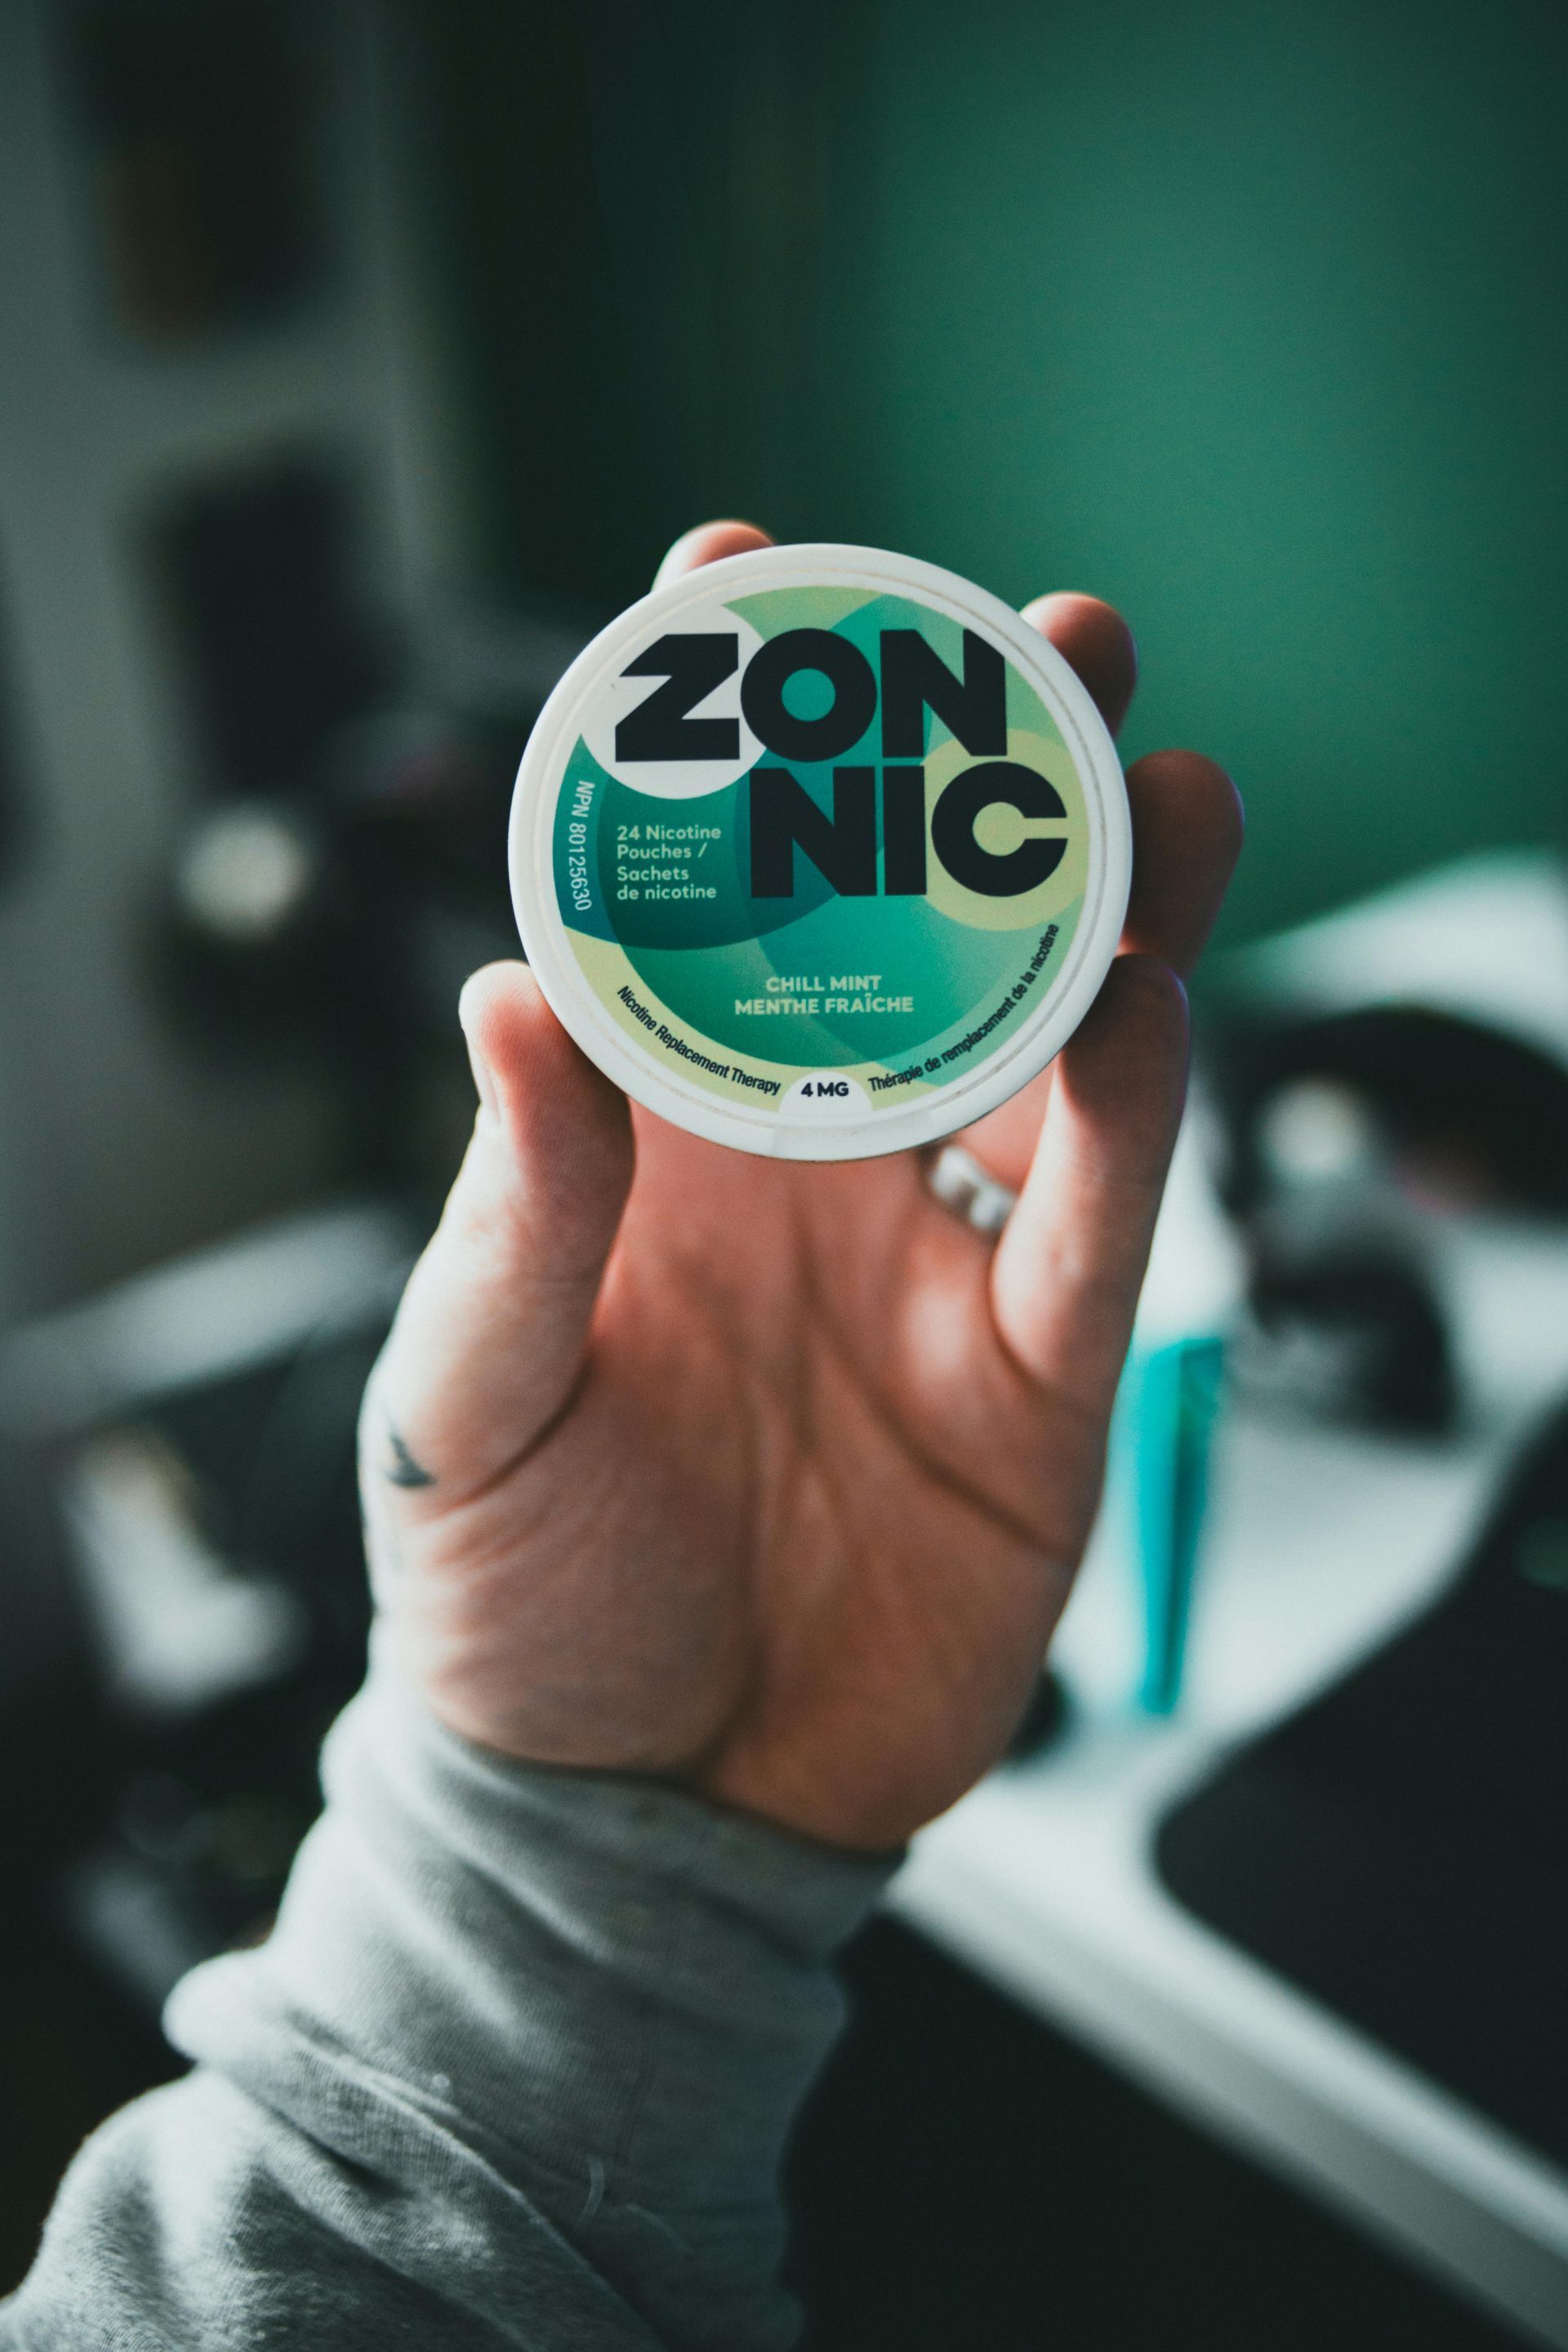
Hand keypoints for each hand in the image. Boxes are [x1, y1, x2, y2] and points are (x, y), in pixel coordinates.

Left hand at [360, 521, 1242, 1850]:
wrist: (643, 1811)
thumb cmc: (520, 1606)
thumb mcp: (462, 1410)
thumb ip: (507, 1214)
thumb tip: (505, 991)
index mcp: (661, 1146)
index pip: (698, 905)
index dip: (726, 745)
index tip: (744, 578)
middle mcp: (814, 1171)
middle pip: (920, 937)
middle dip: (981, 783)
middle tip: (1043, 639)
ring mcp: (937, 1262)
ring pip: (1052, 1045)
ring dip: (1110, 911)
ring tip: (1153, 782)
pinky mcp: (1036, 1379)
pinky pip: (1100, 1224)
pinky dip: (1130, 1113)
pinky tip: (1143, 1001)